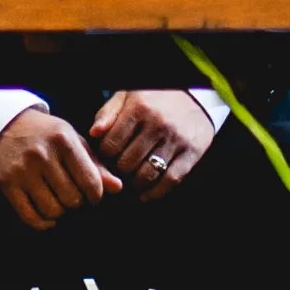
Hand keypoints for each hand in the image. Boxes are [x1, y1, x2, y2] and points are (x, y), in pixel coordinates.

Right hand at [0, 108, 121, 230]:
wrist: (5, 125)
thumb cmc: (47, 135)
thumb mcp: (73, 141)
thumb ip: (95, 165)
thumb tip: (117, 188)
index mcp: (63, 140)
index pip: (90, 181)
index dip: (96, 195)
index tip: (93, 196)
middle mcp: (41, 154)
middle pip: (72, 199)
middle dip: (76, 202)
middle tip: (72, 196)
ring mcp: (22, 170)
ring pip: (52, 210)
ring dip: (59, 212)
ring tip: (58, 201)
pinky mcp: (6, 183)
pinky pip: (30, 216)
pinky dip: (43, 223)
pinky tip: (47, 217)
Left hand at [87, 88, 215, 198]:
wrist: (196, 97)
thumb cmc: (155, 98)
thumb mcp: (128, 96)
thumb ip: (108, 113)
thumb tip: (93, 133)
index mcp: (139, 109)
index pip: (110, 144)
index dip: (104, 154)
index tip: (108, 154)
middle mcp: (157, 124)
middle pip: (126, 163)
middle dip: (119, 169)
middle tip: (120, 167)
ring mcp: (176, 140)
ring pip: (146, 175)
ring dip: (135, 184)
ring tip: (131, 180)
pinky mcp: (191, 154)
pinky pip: (170, 181)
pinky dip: (155, 192)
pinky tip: (146, 193)